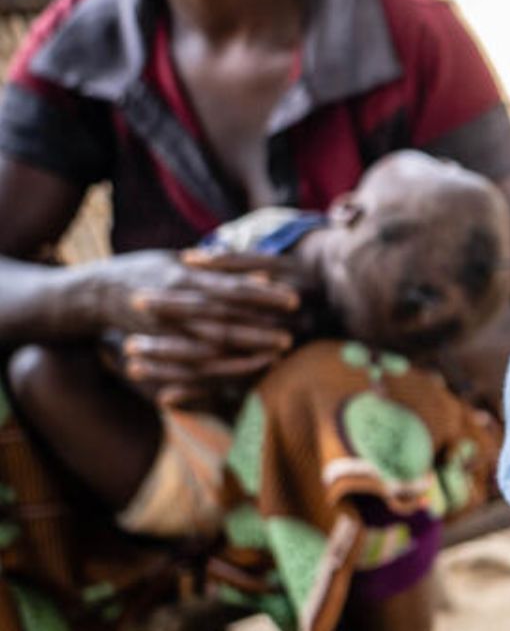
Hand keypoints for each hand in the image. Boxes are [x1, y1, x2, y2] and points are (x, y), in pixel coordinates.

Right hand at [87, 250, 299, 403]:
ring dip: (245, 351)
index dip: (262, 294)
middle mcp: (174, 305)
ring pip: (210, 345)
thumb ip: (219, 268)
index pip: (230, 287)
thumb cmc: (146, 270)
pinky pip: (192, 364)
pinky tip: (246, 369)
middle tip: (291, 335)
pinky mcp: (159, 347)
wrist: (96, 294)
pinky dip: (219, 368)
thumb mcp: (179, 261)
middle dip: (259, 329)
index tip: (293, 298)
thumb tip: (264, 275)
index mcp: (181, 278)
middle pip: (224, 320)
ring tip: (277, 352)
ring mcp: (165, 330)